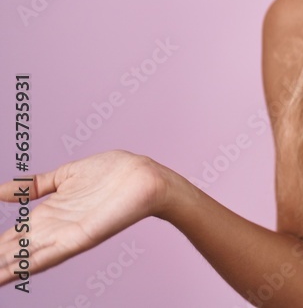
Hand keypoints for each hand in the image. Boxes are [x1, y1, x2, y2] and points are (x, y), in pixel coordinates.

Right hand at [0, 150, 167, 284]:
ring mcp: (65, 235)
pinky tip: (6, 274)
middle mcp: (53, 228)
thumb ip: (34, 186)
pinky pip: (47, 256)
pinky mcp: (79, 239)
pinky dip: (25, 266)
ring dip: (2, 269)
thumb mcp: (65, 175)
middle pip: (13, 251)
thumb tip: (1, 190)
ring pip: (23, 258)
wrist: (145, 176)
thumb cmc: (113, 172)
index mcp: (48, 213)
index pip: (11, 237)